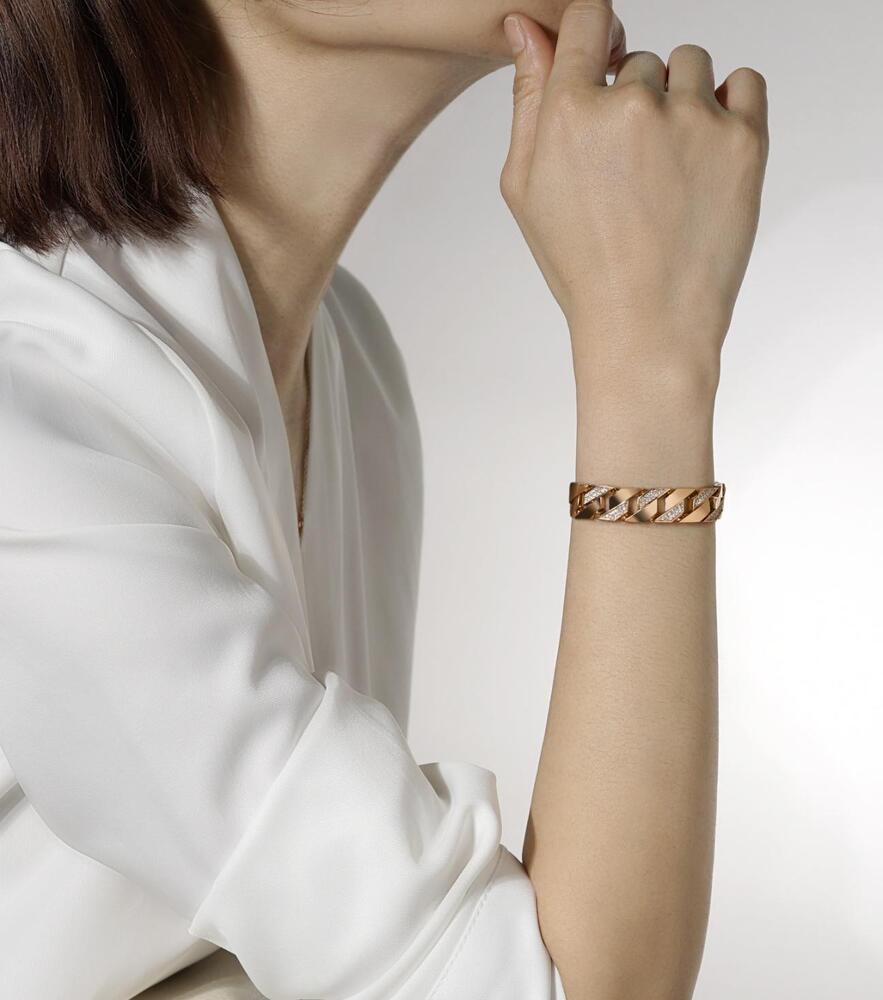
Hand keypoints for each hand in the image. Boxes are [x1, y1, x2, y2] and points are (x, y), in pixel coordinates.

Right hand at [501, 0, 768, 392]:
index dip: (595, 37)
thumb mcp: (525, 187)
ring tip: (668, 168)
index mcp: (569, 112)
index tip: (602, 66)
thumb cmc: (582, 264)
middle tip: (631, 169)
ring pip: (690, 66)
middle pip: (640, 58)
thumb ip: (527, 99)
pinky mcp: (744, 139)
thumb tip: (527, 28)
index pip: (588, 17)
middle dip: (634, 98)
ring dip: (680, 101)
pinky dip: (729, 106)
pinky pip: (744, 82)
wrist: (646, 323)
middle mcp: (631, 103)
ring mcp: (692, 119)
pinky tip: (705, 153)